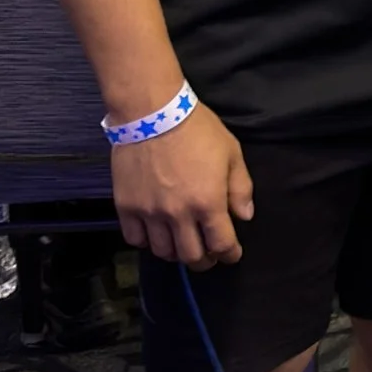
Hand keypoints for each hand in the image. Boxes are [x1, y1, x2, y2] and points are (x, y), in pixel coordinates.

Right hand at [111, 102, 252, 266]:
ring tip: (182, 244)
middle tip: (208, 254)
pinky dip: (148, 242)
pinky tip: (156, 234)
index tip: (231, 254)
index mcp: (208, 203)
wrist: (151, 112)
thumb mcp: (231, 153)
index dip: (230, 254)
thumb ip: (240, 188)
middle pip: (192, 256)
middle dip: (204, 260)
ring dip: (176, 253)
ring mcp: (149, 213)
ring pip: (164, 252)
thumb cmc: (196, 129)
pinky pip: (135, 240)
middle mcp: (178, 215)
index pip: (222, 244)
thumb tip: (244, 216)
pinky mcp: (126, 207)